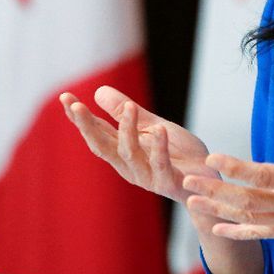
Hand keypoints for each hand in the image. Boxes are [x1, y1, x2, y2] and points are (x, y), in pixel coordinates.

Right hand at [60, 86, 216, 204]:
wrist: (208, 182)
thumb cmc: (179, 154)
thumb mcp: (152, 127)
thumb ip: (127, 113)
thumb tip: (98, 91)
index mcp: (122, 153)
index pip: (96, 133)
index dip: (80, 118)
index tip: (65, 98)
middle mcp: (129, 166)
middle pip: (102, 145)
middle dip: (87, 126)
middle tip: (76, 105)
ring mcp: (147, 176)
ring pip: (129, 153)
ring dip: (127, 129)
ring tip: (129, 105)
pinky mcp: (168, 182)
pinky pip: (161, 164)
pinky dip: (159, 147)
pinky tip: (160, 130)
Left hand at [182, 88, 273, 255]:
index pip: (262, 175)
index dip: (235, 168)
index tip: (212, 158)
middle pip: (247, 199)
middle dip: (215, 190)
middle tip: (188, 180)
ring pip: (248, 218)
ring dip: (218, 209)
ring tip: (192, 201)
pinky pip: (259, 233)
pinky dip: (236, 232)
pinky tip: (215, 227)